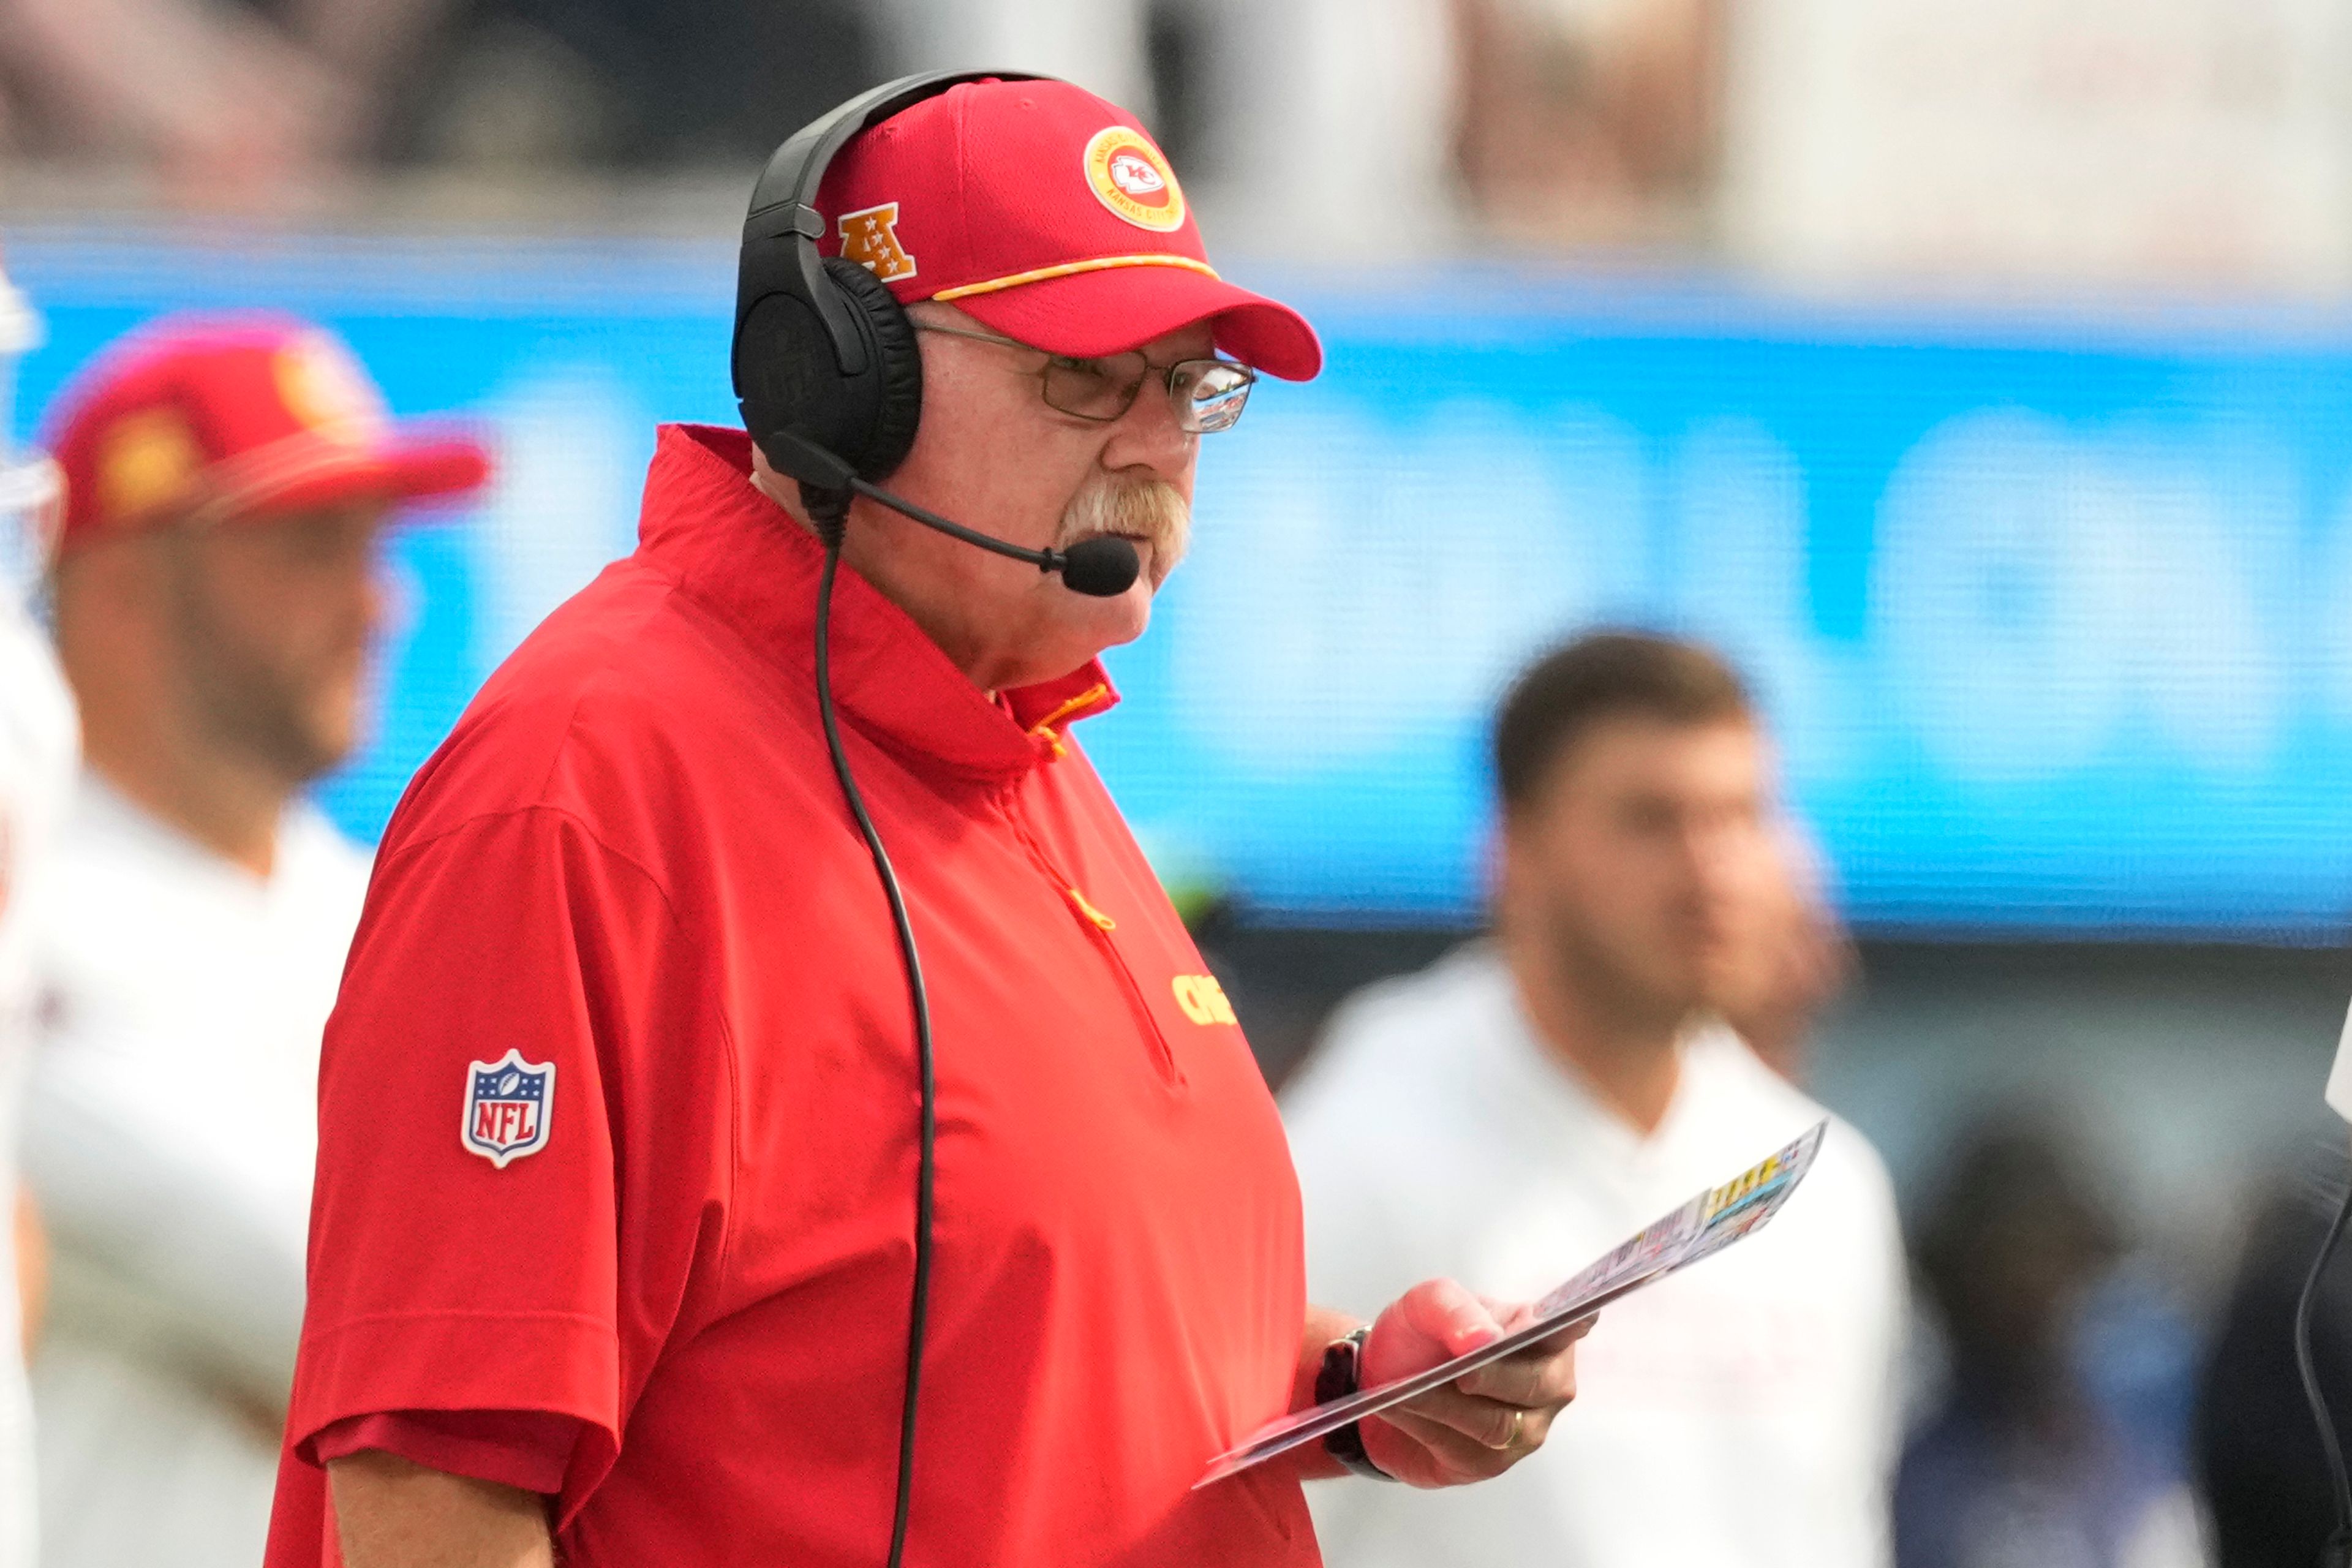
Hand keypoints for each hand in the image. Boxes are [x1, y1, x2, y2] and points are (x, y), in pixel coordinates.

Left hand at [1354, 1279, 1590, 1487]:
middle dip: (1490, 1376)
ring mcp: (1527, 1428)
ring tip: (1401, 1390)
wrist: (1385, 1381)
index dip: (1578, 1322)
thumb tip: (1484, 1339)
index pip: (1574, 1324)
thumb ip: (1456, 1310)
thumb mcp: (1426, 1304)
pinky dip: (1424, 1426)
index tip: (1580, 1314)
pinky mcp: (1492, 1462)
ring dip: (1442, 1405)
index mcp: (1545, 1331)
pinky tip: (1396, 1408)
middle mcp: (1548, 1382)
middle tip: (1456, 1372)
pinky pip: (1462, 1450)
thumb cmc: (1422, 1335)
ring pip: (1496, 1425)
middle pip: (1534, 1385)